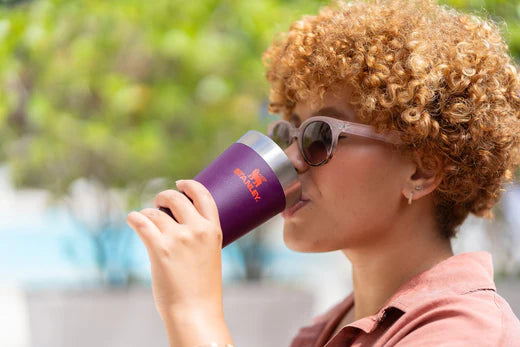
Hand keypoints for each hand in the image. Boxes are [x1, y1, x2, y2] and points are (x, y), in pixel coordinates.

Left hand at [126, 180, 225, 335]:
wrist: (195, 312)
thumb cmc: (202, 289)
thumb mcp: (211, 256)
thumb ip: (200, 237)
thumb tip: (178, 223)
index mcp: (213, 230)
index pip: (203, 195)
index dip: (189, 185)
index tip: (180, 183)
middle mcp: (197, 230)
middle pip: (176, 198)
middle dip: (163, 197)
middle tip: (157, 204)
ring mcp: (178, 238)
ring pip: (155, 212)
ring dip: (147, 214)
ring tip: (146, 221)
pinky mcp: (159, 249)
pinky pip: (141, 222)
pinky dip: (134, 218)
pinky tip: (132, 219)